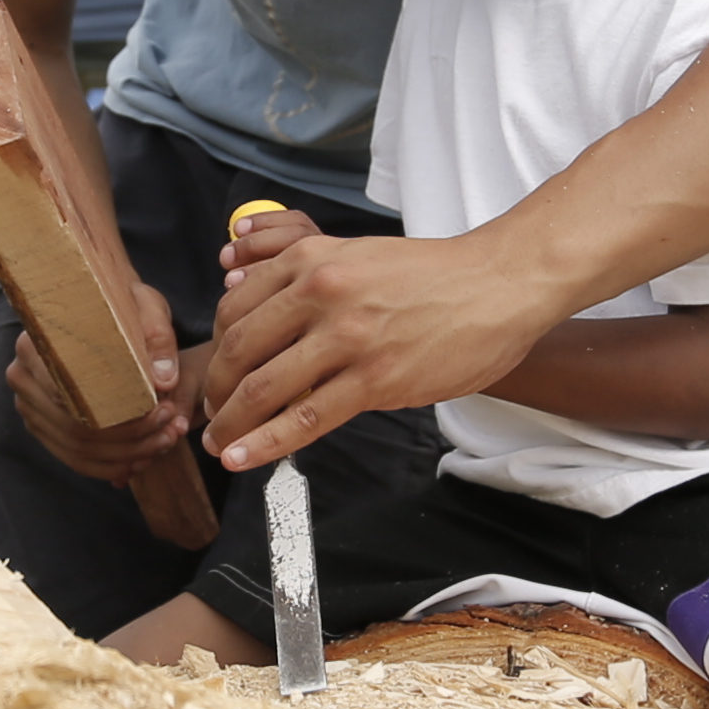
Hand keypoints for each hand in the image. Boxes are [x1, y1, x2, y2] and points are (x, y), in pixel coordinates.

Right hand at [0, 250, 199, 483]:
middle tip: (171, 432)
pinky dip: (106, 465)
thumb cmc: (117, 301)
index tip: (163, 411)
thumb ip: (156, 336)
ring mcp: (27, 404)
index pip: (77, 398)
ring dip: (124, 456)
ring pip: (76, 448)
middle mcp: (22, 376)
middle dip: (129, 439)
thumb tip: (163, 380)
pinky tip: (139, 460)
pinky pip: (71, 457)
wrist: (91, 302)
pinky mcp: (39, 423)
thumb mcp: (143, 305)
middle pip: (76, 429)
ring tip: (163, 444)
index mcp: (37, 343)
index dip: (124, 416)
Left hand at [206, 226, 569, 469]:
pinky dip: (266, 443)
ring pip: (264, 387)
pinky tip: (245, 457)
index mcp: (313, 259)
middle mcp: (321, 293)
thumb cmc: (430, 275)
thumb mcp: (356, 252)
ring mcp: (348, 338)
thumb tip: (236, 282)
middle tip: (211, 414)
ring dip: (232, 424)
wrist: (497, 285)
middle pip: (239, 349)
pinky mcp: (375, 379)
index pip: (236, 308)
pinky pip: (306, 419)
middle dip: (216, 390)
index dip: (216, 348)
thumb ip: (299, 268)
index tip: (216, 372)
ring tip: (221, 444)